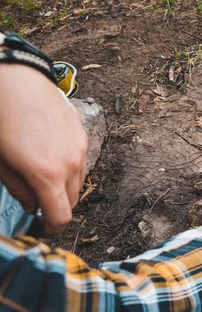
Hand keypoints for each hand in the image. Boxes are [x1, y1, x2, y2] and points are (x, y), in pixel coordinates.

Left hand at [0, 64, 87, 235]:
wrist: (17, 80)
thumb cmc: (2, 119)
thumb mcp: (1, 162)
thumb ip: (19, 190)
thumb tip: (33, 206)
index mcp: (47, 174)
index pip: (61, 216)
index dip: (52, 229)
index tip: (43, 230)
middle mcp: (71, 164)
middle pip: (72, 202)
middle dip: (57, 208)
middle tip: (39, 205)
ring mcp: (80, 149)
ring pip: (79, 183)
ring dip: (64, 189)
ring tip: (43, 180)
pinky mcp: (83, 136)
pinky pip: (81, 163)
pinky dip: (69, 170)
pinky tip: (51, 158)